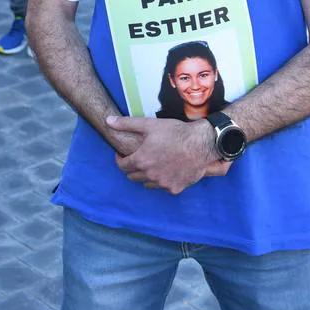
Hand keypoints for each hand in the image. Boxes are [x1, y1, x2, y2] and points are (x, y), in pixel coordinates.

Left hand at [107, 115, 221, 194]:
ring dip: (146, 176)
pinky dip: (162, 181)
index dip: (120, 159)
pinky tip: (166, 171)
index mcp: (141, 160)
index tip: (122, 155)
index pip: (122, 166)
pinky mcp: (175, 188)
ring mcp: (163, 183)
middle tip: (138, 159)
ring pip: (147, 183)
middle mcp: (150, 175)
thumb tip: (108, 120)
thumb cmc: (175, 133)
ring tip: (152, 165)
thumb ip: (126, 123)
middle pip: (133, 177)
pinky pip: (163, 187)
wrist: (201, 144)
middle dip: (132, 168)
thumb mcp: (149, 124)